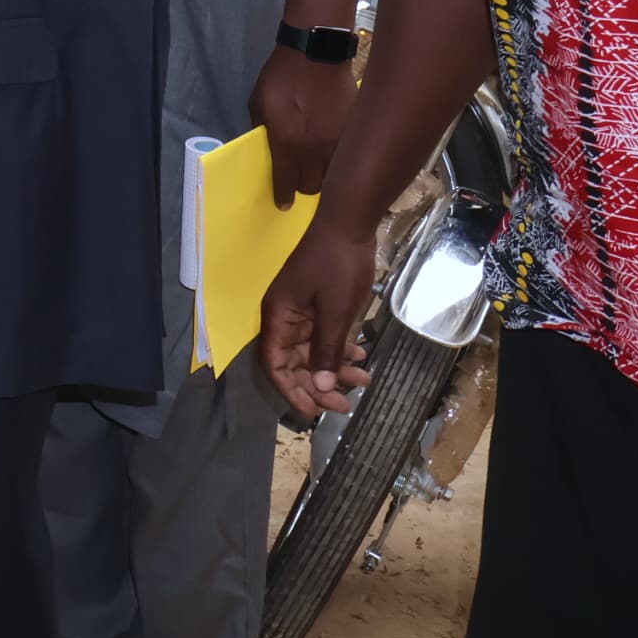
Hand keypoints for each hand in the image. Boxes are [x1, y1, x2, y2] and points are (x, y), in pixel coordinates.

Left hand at [250, 47, 357, 207]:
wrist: (316, 54)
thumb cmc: (281, 77)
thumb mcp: (258, 103)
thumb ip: (263, 130)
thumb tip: (270, 150)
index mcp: (287, 142)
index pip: (286, 182)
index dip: (283, 196)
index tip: (284, 205)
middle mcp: (315, 148)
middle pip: (314, 186)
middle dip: (305, 188)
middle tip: (300, 181)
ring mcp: (339, 141)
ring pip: (335, 175)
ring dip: (326, 177)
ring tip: (320, 172)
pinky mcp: (355, 131)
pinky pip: (349, 156)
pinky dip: (342, 159)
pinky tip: (337, 155)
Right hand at [259, 224, 376, 419]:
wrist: (349, 224)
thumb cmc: (337, 265)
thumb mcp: (335, 311)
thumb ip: (327, 350)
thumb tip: (321, 388)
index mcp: (278, 316)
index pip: (274, 363)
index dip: (291, 390)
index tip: (312, 413)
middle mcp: (284, 317)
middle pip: (294, 362)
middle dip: (318, 385)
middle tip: (345, 404)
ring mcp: (301, 310)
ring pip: (313, 352)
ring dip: (335, 369)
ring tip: (363, 380)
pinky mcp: (317, 305)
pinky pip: (324, 336)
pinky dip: (340, 349)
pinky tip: (360, 355)